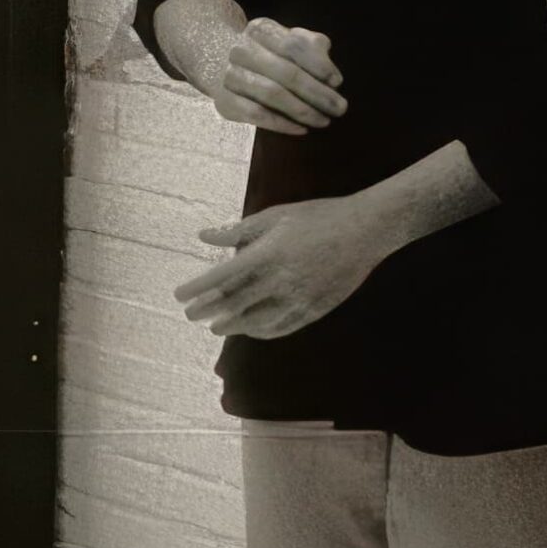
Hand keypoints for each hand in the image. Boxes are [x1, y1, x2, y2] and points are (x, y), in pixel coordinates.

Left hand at [175, 196, 396, 339]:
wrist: (367, 230)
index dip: (196, 288)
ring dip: (231, 325)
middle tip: (190, 314)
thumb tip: (203, 236)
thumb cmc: (319, 217)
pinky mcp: (314, 309)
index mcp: (268, 253)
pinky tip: (251, 329)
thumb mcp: (276, 216)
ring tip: (217, 326)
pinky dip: (260, 331)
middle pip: (232, 304)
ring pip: (254, 321)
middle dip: (206, 311)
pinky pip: (280, 327)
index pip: (220, 277)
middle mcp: (280, 279)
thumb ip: (238, 231)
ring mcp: (298, 298)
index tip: (178, 295)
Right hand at [214, 16, 345, 134]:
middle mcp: (241, 49)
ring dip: (302, 110)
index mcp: (261, 29)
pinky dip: (281, 124)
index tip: (338, 81)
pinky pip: (256, 114)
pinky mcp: (224, 101)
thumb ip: (313, 49)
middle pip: (286, 72)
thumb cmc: (269, 53)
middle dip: (317, 93)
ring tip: (324, 120)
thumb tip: (332, 78)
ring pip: (271, 94)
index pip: (294, 45)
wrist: (221, 64)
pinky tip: (301, 129)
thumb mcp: (291, 41)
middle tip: (340, 108)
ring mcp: (230, 75)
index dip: (319, 64)